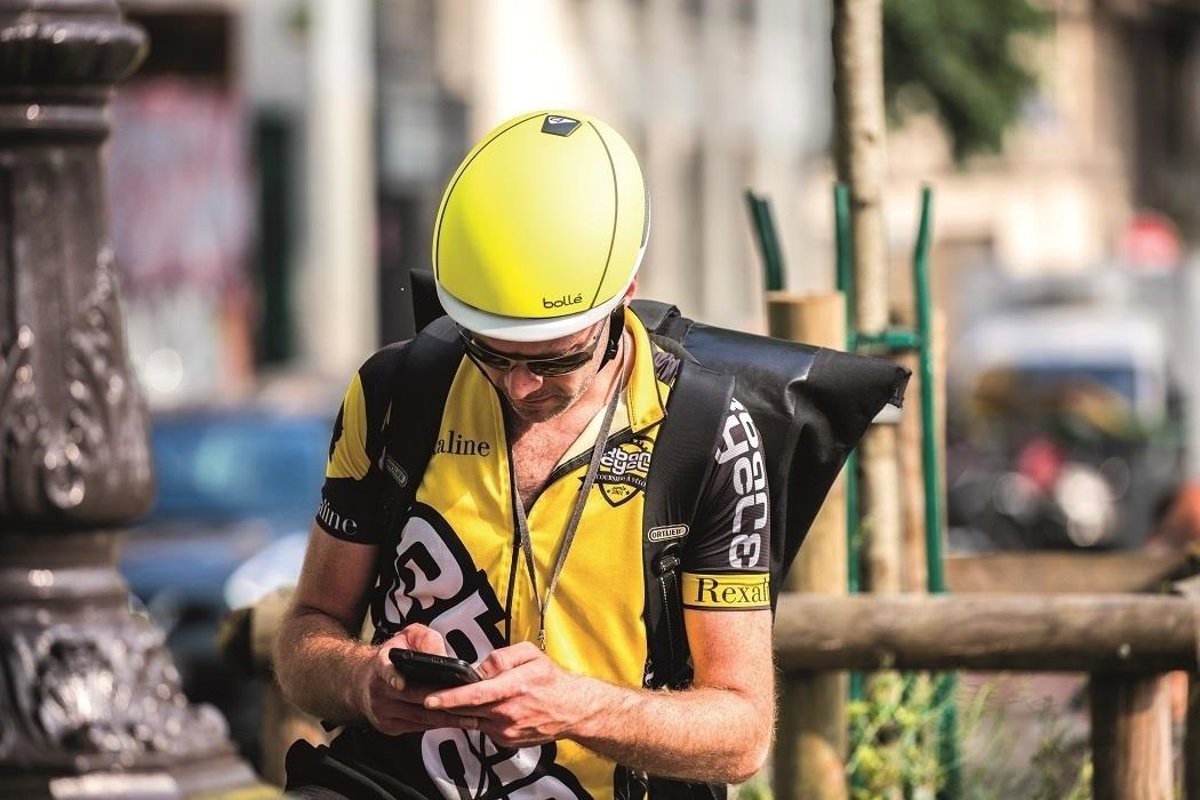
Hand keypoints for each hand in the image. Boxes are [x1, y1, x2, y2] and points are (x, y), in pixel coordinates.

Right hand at [356, 623, 480, 735]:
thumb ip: (426, 640)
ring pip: (418, 716)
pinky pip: (418, 727)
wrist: (367, 679)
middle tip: (465, 700)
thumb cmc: (395, 655)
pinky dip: (439, 725)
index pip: (384, 669)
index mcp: (381, 664)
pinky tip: (457, 722)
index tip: (400, 683)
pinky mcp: (389, 726)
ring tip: (471, 716)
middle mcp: (379, 689)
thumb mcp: (409, 636)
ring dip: (446, 718)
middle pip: (412, 697)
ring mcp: (383, 710)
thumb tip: (444, 658)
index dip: (392, 676)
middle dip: (441, 699)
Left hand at [424, 641, 595, 747]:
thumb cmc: (551, 680)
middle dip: (443, 704)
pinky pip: (483, 728)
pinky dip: (477, 718)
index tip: (429, 698)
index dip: (449, 697)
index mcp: (513, 687)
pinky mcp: (505, 741)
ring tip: (447, 700)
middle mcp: (507, 712)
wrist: (572, 710)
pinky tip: (479, 709)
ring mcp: (506, 730)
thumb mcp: (531, 655)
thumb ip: (502, 656)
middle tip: (422, 696)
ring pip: (472, 719)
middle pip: (466, 709)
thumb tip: (479, 667)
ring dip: (459, 711)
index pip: (474, 694)